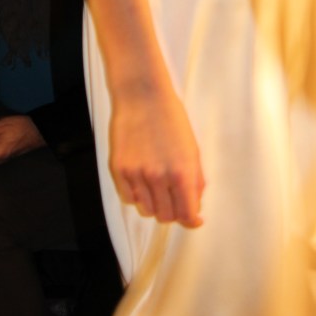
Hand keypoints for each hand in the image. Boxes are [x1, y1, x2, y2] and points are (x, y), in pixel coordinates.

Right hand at [109, 84, 204, 228]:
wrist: (142, 95)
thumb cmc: (171, 118)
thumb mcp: (192, 148)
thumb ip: (196, 181)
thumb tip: (195, 208)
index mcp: (181, 172)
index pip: (186, 214)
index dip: (191, 220)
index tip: (193, 218)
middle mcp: (158, 177)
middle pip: (166, 216)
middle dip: (173, 211)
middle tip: (174, 197)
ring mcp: (136, 174)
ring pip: (146, 210)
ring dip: (155, 204)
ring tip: (157, 186)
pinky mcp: (118, 169)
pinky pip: (128, 198)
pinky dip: (137, 196)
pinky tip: (142, 181)